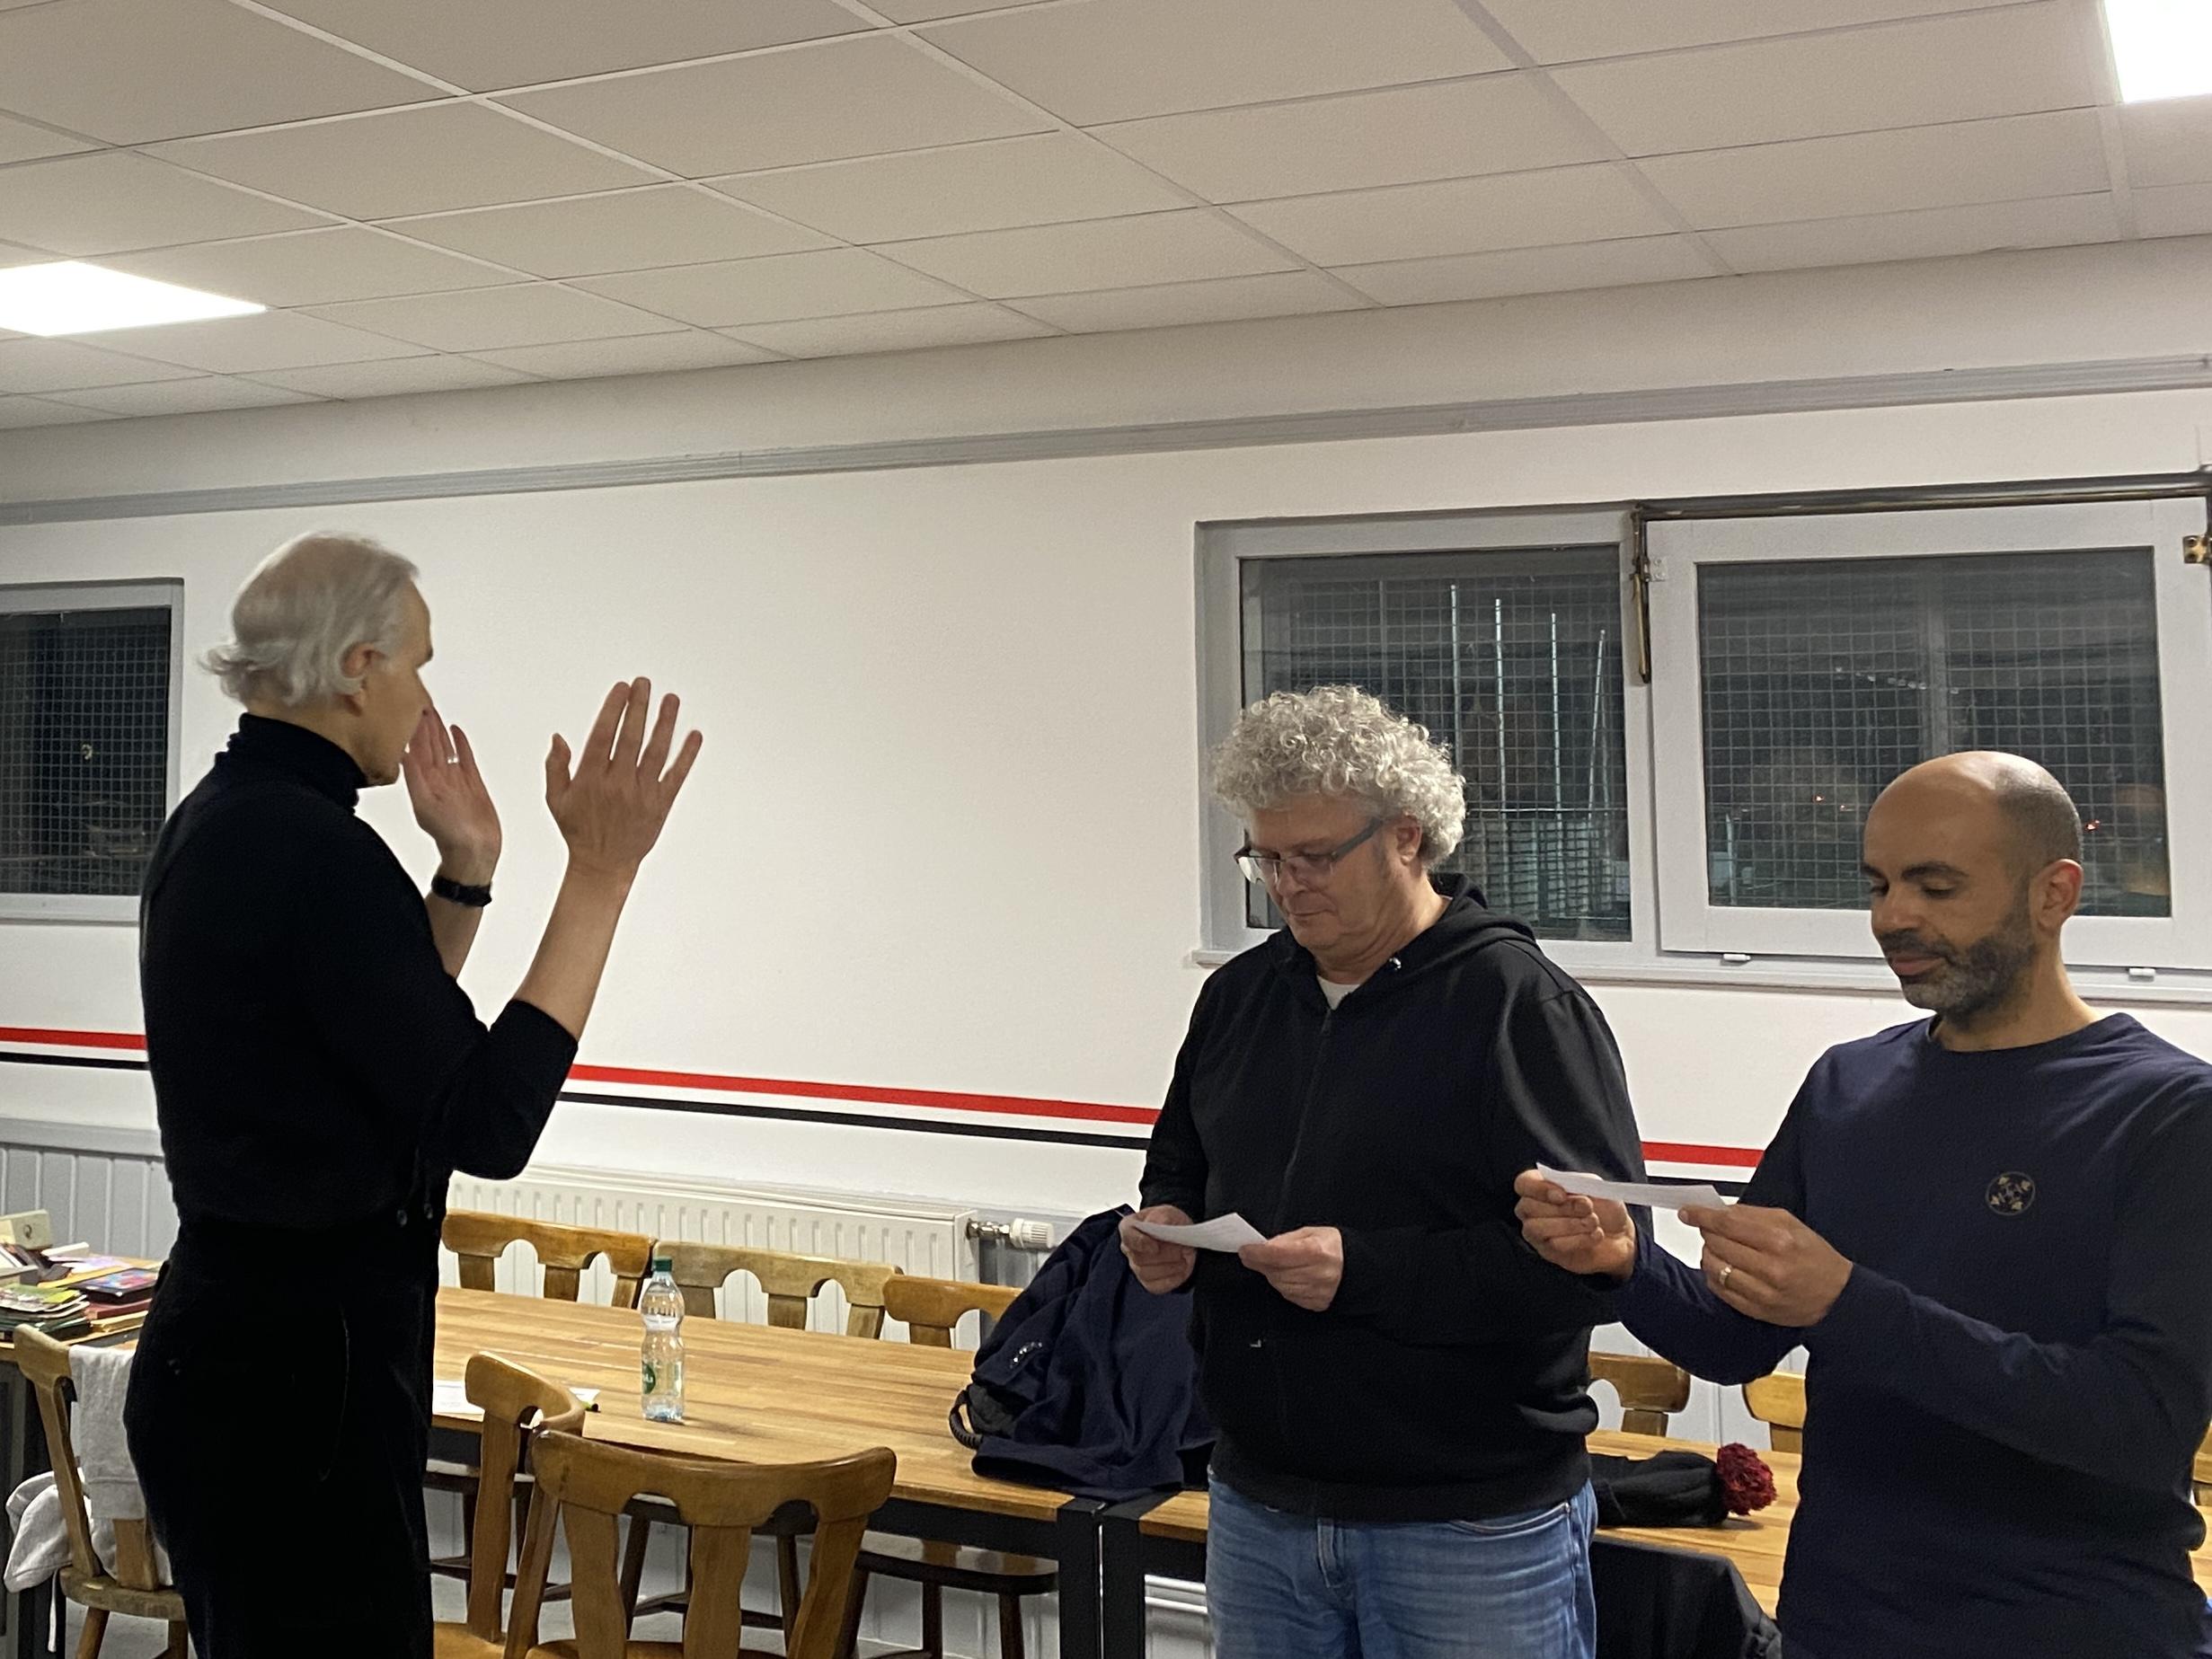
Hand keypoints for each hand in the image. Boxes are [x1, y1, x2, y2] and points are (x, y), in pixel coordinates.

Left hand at [404, 708, 499, 883]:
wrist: (475, 852)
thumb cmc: (449, 835)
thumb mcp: (425, 804)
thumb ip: (415, 778)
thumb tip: (403, 752)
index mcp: (423, 782)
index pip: (414, 749)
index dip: (410, 730)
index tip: (404, 708)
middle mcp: (436, 779)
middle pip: (428, 744)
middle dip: (423, 725)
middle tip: (419, 702)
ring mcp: (454, 780)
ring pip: (444, 748)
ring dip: (439, 731)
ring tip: (434, 712)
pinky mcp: (472, 783)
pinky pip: (464, 758)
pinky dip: (460, 744)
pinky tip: (457, 731)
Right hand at [546, 680, 702, 880]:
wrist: (603, 864)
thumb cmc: (578, 829)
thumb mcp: (556, 800)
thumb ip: (556, 767)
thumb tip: (558, 737)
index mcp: (591, 779)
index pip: (603, 736)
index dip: (613, 709)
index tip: (621, 689)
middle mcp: (618, 784)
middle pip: (631, 738)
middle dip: (639, 707)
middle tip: (645, 683)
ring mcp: (642, 794)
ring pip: (657, 752)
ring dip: (665, 724)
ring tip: (671, 698)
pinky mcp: (661, 805)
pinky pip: (677, 776)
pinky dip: (688, 755)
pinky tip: (695, 735)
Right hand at [1120, 1206, 1196, 1293]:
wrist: (1180, 1236)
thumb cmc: (1170, 1222)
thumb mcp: (1168, 1212)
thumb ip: (1162, 1216)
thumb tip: (1158, 1224)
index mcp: (1129, 1227)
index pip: (1128, 1236)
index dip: (1140, 1243)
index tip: (1155, 1247)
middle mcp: (1129, 1249)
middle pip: (1140, 1258)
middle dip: (1165, 1255)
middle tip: (1182, 1248)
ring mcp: (1137, 1267)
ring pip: (1148, 1274)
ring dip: (1170, 1266)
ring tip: (1184, 1257)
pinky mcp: (1149, 1282)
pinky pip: (1157, 1286)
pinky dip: (1173, 1278)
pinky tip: (1181, 1268)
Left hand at [1239, 1226, 1342, 1312]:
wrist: (1356, 1268)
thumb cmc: (1334, 1246)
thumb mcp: (1311, 1233)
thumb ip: (1287, 1240)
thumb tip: (1264, 1246)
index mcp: (1317, 1252)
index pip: (1278, 1254)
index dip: (1258, 1253)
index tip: (1245, 1250)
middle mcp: (1318, 1274)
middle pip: (1276, 1272)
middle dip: (1260, 1263)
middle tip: (1252, 1255)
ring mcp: (1318, 1292)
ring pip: (1280, 1285)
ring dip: (1271, 1274)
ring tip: (1274, 1264)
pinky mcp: (1316, 1304)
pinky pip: (1289, 1296)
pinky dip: (1283, 1285)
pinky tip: (1288, 1275)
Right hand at [1514, 1170, 1636, 1281]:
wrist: (1620, 1234)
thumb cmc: (1603, 1206)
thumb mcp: (1593, 1186)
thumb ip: (1576, 1184)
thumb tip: (1564, 1193)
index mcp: (1541, 1187)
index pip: (1524, 1184)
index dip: (1539, 1189)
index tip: (1562, 1195)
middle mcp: (1532, 1210)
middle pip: (1528, 1207)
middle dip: (1562, 1207)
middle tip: (1588, 1207)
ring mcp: (1538, 1233)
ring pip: (1538, 1228)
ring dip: (1570, 1224)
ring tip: (1594, 1221)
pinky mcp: (1550, 1252)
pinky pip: (1555, 1245)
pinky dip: (1579, 1239)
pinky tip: (1596, 1235)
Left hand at [1682, 1203, 1852, 1326]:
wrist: (1837, 1296)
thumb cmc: (1816, 1258)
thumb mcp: (1791, 1224)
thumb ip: (1753, 1215)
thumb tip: (1719, 1210)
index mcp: (1779, 1241)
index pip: (1727, 1223)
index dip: (1702, 1216)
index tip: (1688, 1212)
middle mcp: (1770, 1268)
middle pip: (1717, 1244)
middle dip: (1708, 1233)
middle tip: (1711, 1229)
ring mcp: (1762, 1292)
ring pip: (1714, 1268)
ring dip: (1710, 1255)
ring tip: (1721, 1250)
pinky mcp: (1756, 1311)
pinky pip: (1720, 1291)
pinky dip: (1715, 1277)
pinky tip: (1725, 1269)